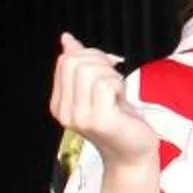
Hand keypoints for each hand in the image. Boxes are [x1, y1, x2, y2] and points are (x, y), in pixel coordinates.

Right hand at [51, 33, 159, 173]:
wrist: (133, 153)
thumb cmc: (119, 120)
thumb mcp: (97, 87)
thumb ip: (80, 63)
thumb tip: (66, 39)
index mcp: (58, 103)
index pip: (65, 60)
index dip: (90, 56)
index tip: (107, 69)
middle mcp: (63, 112)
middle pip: (75, 62)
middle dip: (100, 62)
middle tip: (114, 80)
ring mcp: (79, 118)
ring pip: (90, 71)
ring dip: (112, 76)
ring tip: (117, 94)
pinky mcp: (98, 121)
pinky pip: (105, 84)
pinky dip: (119, 86)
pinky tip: (121, 101)